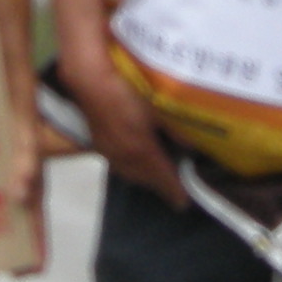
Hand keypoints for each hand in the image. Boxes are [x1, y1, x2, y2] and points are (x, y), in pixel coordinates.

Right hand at [63, 53, 186, 209]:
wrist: (88, 78)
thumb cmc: (127, 88)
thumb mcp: (158, 105)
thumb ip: (176, 127)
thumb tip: (192, 145)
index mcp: (141, 150)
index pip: (161, 176)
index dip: (174, 190)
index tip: (183, 203)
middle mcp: (123, 156)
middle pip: (144, 178)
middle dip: (159, 186)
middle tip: (173, 192)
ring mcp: (107, 149)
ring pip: (128, 172)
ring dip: (143, 177)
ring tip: (156, 179)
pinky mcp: (97, 140)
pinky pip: (117, 162)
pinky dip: (129, 166)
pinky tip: (133, 160)